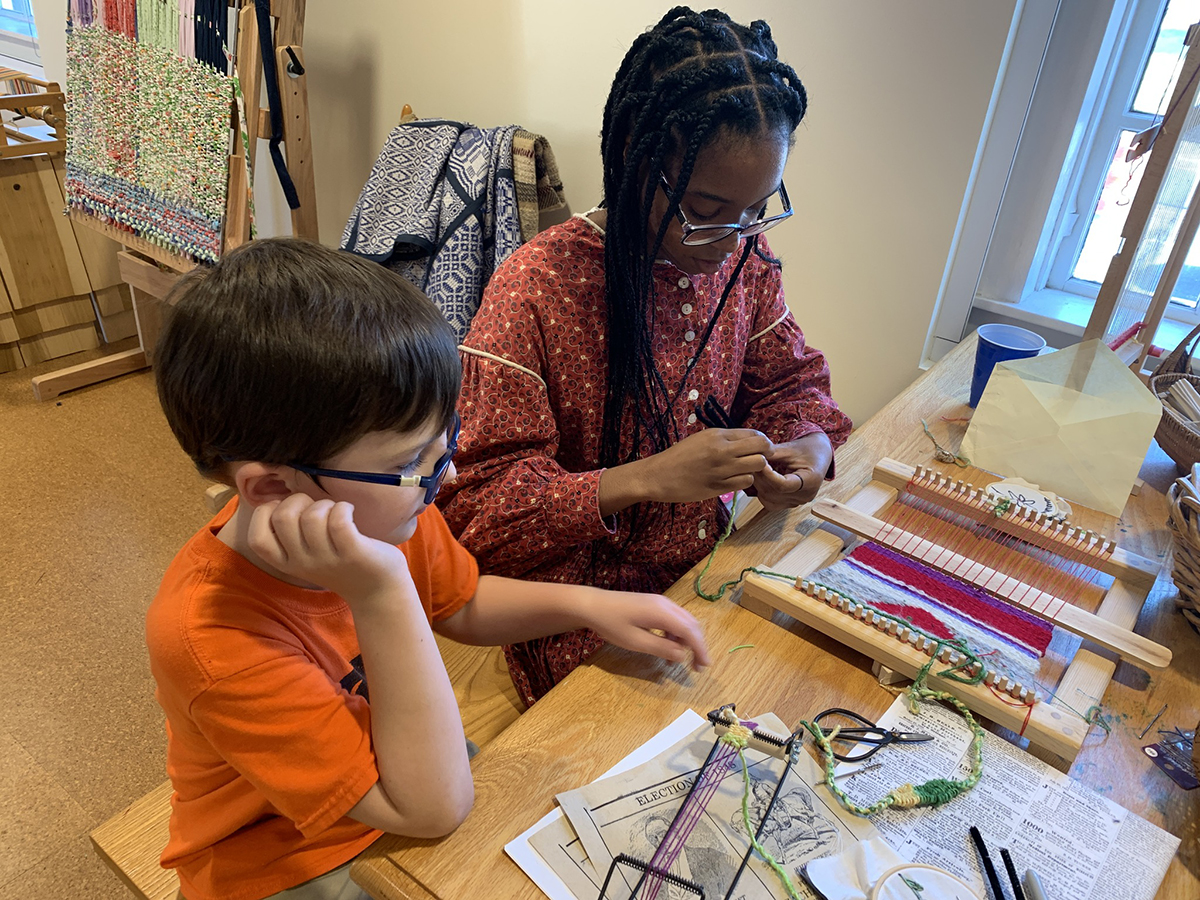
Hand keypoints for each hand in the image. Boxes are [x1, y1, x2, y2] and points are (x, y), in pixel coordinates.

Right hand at [247, 493, 410, 602]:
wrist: (378, 590)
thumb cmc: (339, 561)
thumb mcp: (306, 554)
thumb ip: (289, 532)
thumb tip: (279, 493)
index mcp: (286, 563)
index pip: (256, 538)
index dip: (266, 513)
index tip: (288, 510)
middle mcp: (303, 563)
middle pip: (283, 518)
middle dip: (298, 499)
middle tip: (316, 508)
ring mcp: (328, 560)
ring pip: (312, 516)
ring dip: (325, 504)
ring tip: (336, 512)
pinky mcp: (353, 553)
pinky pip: (339, 520)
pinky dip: (343, 507)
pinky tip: (350, 512)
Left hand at [581, 589, 711, 670]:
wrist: (592, 604)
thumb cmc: (611, 624)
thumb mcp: (635, 642)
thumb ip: (661, 648)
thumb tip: (682, 656)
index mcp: (663, 612)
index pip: (690, 631)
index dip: (700, 649)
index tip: (705, 666)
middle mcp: (665, 604)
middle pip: (691, 624)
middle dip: (697, 645)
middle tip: (697, 666)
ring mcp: (659, 602)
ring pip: (683, 621)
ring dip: (685, 640)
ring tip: (678, 660)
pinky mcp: (653, 605)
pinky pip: (672, 619)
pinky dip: (675, 634)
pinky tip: (666, 648)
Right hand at [638, 428, 771, 503]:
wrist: (658, 475)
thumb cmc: (679, 456)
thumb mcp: (701, 439)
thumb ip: (725, 439)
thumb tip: (748, 441)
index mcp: (717, 435)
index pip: (754, 434)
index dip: (762, 442)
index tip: (757, 449)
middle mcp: (722, 450)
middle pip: (762, 448)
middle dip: (765, 454)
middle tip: (758, 460)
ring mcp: (721, 469)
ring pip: (758, 466)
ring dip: (755, 470)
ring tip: (745, 471)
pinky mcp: (719, 486)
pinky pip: (745, 482)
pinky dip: (744, 481)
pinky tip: (734, 481)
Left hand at [747, 431, 832, 511]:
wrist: (817, 455)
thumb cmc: (806, 450)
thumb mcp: (790, 448)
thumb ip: (771, 453)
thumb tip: (751, 456)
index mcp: (811, 481)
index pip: (783, 485)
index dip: (767, 475)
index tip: (758, 463)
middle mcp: (805, 496)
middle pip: (774, 493)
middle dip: (759, 478)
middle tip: (750, 463)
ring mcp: (797, 502)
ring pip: (769, 499)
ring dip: (758, 485)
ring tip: (755, 469)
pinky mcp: (789, 504)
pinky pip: (769, 502)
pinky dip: (762, 491)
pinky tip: (761, 478)